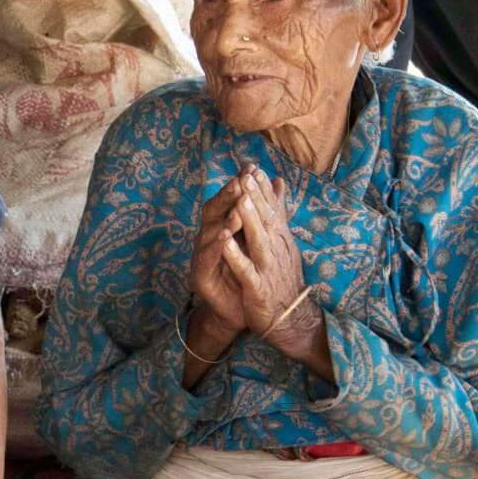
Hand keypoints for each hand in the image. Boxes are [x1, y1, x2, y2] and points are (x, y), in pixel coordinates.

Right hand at [186, 181, 251, 350]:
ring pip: (209, 232)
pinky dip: (215, 247)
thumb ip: (264, 210)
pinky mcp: (199, 275)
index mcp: (222, 227)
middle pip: (214, 210)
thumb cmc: (247, 273)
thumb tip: (277, 181)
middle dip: (227, 196)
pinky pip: (206, 258)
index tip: (252, 168)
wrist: (239, 310)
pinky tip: (224, 237)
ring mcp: (202, 256)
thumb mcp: (258, 238)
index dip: (239, 185)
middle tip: (240, 181)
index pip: (229, 201)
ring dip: (223, 219)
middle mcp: (208, 238)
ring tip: (236, 208)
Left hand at [222, 169, 308, 340]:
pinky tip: (226, 243)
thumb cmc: (281, 277)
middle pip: (266, 220)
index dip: (262, 189)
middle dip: (256, 197)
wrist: (289, 317)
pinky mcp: (258, 287)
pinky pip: (246, 270)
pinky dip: (236, 256)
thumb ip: (278, 212)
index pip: (271, 209)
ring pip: (258, 241)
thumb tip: (278, 181)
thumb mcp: (282, 241)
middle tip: (246, 175)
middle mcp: (276, 249)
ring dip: (249, 221)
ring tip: (241, 201)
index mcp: (279, 238)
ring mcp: (268, 268)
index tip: (252, 167)